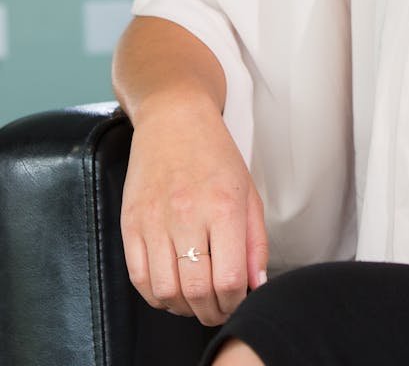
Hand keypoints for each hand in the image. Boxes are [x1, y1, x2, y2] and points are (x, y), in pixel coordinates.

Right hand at [121, 99, 268, 325]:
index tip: (237, 300)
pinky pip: (139, 278)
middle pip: (197, 292)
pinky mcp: (130, 223)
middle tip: (217, 308)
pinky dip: (156, 295)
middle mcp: (187, 215)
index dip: (235, 302)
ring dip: (184, 307)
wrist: (173, 117)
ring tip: (195, 299)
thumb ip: (255, 242)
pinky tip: (171, 287)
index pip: (229, 279)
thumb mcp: (248, 191)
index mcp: (223, 207)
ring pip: (166, 292)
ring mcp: (154, 220)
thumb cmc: (214, 153)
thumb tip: (256, 285)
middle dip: (211, 311)